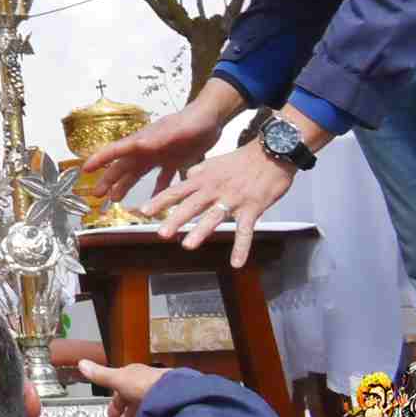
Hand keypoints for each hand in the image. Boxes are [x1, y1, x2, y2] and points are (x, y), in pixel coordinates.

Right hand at [77, 359, 170, 416]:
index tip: (110, 416)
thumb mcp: (119, 379)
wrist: (175, 397)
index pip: (122, 390)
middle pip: (133, 406)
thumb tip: (82, 364)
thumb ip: (101, 375)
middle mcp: (149, 389)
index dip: (115, 404)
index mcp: (137, 378)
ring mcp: (160, 402)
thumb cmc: (147, 384)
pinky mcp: (168, 415)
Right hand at [80, 86, 237, 202]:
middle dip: (108, 179)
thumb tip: (139, 145)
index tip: (85, 169)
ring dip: (126, 186)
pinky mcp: (174, 161)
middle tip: (97, 195)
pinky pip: (162, 179)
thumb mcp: (177, 130)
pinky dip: (157, 190)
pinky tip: (153, 201)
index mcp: (144, 140)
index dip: (100, 159)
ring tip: (115, 199)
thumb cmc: (194, 121)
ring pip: (138, 174)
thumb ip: (159, 137)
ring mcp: (159, 156)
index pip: (117, 150)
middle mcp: (147, 149)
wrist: (212, 118)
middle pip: (123, 166)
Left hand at [150, 142, 296, 267]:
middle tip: (160, 233)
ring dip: (201, 231)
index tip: (143, 211)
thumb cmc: (243, 159)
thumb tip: (186, 177)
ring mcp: (233, 199)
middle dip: (175, 219)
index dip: (159, 201)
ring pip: (214, 216)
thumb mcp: (215, 161)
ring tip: (187, 245)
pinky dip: (241, 248)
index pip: (176, 190)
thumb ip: (198, 170)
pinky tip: (236, 263)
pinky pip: (246, 231)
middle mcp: (214, 189)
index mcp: (203, 178)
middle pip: (191, 205)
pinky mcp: (252, 208)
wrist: (272, 153)